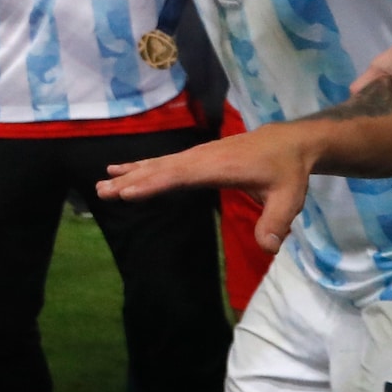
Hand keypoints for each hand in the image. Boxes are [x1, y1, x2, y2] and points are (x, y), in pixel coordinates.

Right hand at [96, 128, 313, 252]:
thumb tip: (269, 248)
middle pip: (161, 170)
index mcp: (219, 167)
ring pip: (157, 165)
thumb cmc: (287, 171)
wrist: (288, 142)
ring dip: (129, 174)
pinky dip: (140, 167)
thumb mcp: (289, 198)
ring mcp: (196, 156)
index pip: (181, 176)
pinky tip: (122, 170)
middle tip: (102, 192)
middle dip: (130, 181)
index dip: (154, 184)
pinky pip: (163, 163)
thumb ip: (276, 221)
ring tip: (102, 184)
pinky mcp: (194, 157)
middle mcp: (201, 158)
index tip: (127, 192)